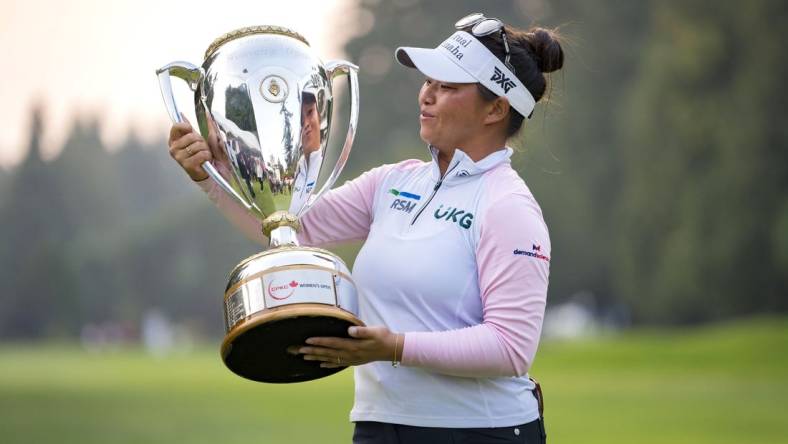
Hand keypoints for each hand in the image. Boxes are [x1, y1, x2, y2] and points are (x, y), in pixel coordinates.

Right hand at [168, 115, 211, 180]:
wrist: (210, 172)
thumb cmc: (203, 155)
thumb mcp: (198, 138)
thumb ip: (191, 128)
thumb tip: (182, 114)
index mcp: (174, 141)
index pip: (176, 127)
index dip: (186, 126)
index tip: (191, 129)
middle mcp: (174, 149)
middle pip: (191, 136)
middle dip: (201, 141)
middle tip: (201, 148)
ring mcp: (179, 158)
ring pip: (197, 145)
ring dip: (206, 150)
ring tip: (204, 156)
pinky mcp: (187, 165)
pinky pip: (201, 154)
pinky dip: (207, 157)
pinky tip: (204, 162)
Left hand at [289, 326, 403, 368]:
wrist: (392, 349)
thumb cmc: (383, 337)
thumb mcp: (375, 331)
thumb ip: (362, 331)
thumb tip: (350, 330)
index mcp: (353, 345)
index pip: (333, 343)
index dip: (320, 342)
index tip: (307, 340)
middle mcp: (350, 354)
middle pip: (327, 352)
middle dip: (312, 351)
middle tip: (298, 350)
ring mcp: (351, 359)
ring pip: (330, 359)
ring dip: (316, 358)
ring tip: (304, 357)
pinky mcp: (354, 361)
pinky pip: (338, 363)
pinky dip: (328, 364)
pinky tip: (320, 364)